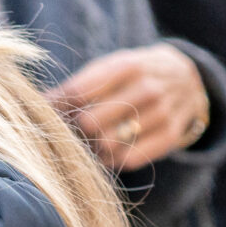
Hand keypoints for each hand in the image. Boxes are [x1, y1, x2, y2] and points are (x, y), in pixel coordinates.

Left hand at [46, 44, 210, 171]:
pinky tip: (104, 153)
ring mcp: (162, 113)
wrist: (187, 78)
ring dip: (91, 147)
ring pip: (109, 144)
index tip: (46, 113)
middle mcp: (148, 88)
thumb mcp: (108, 68)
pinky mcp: (170, 136)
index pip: (78, 93)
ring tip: (86, 141)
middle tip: (69, 129)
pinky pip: (129, 159)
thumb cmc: (132, 74)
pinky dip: (111, 161)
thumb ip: (76, 86)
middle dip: (74, 129)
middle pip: (91, 122)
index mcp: (127, 65)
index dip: (56, 107)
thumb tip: (37, 104)